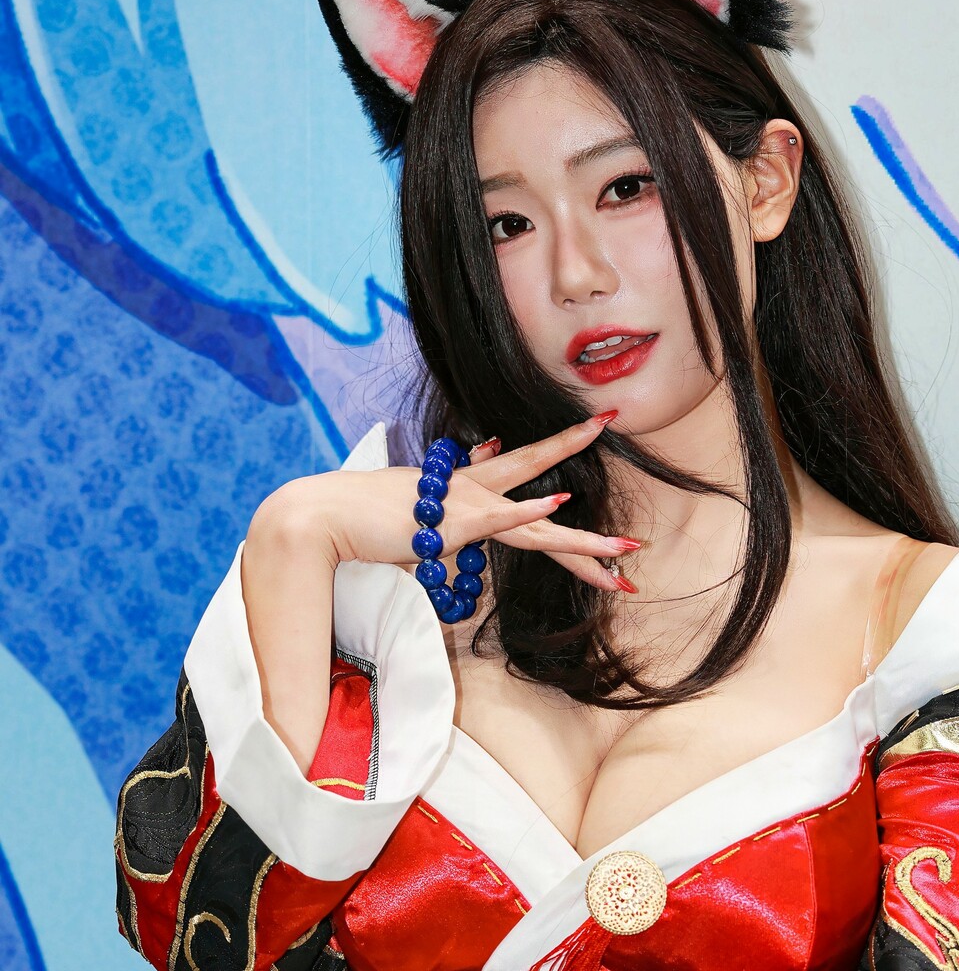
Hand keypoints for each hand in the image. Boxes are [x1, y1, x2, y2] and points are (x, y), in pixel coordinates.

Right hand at [257, 413, 639, 594]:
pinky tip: (558, 508)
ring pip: (536, 520)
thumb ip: (447, 496)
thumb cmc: (361, 518)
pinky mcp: (450, 524)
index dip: (557, 456)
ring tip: (625, 549)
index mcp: (463, 484)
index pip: (521, 471)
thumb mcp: (414, 508)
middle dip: (576, 445)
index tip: (589, 431)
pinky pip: (498, 518)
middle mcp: (470, 488)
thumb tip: (477, 460)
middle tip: (613, 422)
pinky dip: (528, 513)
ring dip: (583, 539)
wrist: (322, 515)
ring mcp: (464, 505)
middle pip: (536, 469)